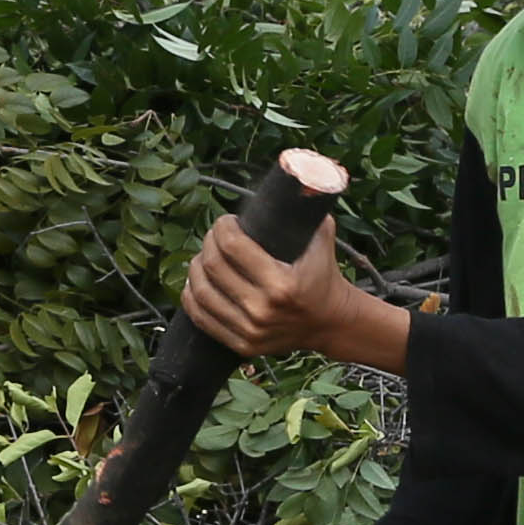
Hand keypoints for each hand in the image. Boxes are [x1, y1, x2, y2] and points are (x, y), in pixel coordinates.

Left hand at [181, 213, 407, 376]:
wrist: (331, 323)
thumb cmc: (324, 276)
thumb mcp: (322, 238)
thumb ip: (309, 209)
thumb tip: (297, 179)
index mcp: (281, 284)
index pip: (232, 247)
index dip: (222, 228)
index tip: (225, 222)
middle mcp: (262, 309)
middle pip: (211, 267)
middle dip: (208, 244)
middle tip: (215, 236)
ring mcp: (249, 330)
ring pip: (200, 292)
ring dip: (195, 269)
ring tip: (204, 257)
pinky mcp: (241, 345)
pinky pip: (202, 318)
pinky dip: (192, 297)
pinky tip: (195, 283)